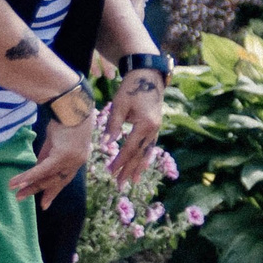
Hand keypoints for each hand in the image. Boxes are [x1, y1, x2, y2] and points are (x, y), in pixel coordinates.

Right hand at [12, 100, 91, 207]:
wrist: (71, 106)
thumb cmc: (64, 120)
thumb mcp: (54, 142)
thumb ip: (47, 156)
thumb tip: (37, 169)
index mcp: (78, 159)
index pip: (64, 179)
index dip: (52, 191)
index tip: (44, 204)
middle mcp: (78, 161)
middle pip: (55, 181)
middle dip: (38, 191)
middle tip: (21, 199)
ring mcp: (72, 159)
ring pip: (48, 176)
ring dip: (29, 184)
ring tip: (14, 192)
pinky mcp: (63, 154)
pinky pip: (44, 168)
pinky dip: (30, 176)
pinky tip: (18, 182)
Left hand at [102, 70, 167, 185]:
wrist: (148, 78)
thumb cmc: (131, 89)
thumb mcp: (119, 106)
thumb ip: (113, 125)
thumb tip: (106, 144)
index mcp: (145, 125)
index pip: (130, 148)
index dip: (120, 161)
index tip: (111, 173)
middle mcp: (153, 130)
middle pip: (140, 154)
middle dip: (129, 170)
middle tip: (120, 185)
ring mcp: (156, 129)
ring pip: (146, 152)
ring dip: (139, 167)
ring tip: (132, 181)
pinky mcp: (155, 128)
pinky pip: (150, 147)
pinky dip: (145, 158)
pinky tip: (142, 166)